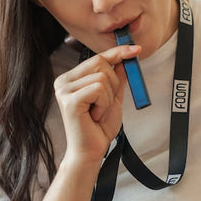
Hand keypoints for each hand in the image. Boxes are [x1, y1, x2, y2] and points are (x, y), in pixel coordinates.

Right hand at [54, 44, 139, 162]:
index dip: (118, 52)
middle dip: (113, 83)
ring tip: (98, 112)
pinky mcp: (69, 100)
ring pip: (102, 77)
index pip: (97, 58)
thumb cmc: (99, 128)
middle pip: (101, 63)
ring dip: (108, 98)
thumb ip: (117, 79)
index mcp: (72, 79)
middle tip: (106, 103)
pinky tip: (95, 116)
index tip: (136, 48)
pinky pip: (99, 89)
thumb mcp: (112, 98)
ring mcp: (64, 90)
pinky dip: (104, 104)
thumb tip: (125, 59)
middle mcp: (64, 81)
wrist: (91, 151)